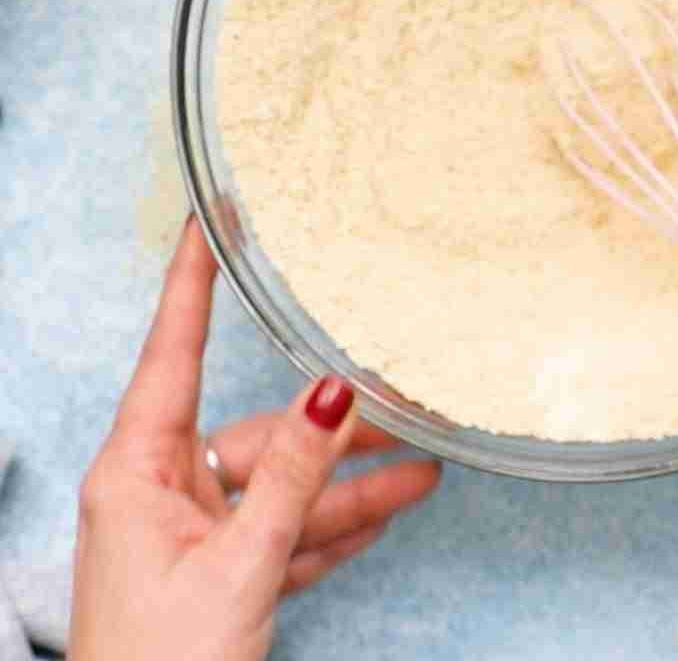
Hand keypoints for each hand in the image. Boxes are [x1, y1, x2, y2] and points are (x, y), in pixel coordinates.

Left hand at [69, 219, 439, 660]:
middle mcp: (156, 490)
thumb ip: (291, 479)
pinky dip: (326, 530)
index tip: (212, 212)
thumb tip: (335, 392)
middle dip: (333, 423)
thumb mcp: (237, 567)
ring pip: (279, 488)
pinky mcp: (212, 582)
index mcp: (135, 469)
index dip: (194, 279)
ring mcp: (185, 538)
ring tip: (424, 470)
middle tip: (405, 400)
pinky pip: (278, 537)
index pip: (173, 349)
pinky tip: (382, 516)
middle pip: (255, 430)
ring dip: (348, 485)